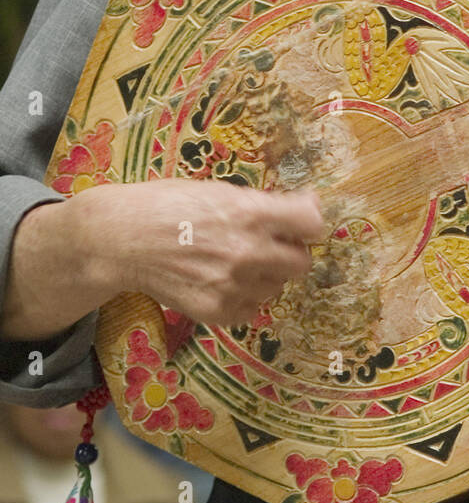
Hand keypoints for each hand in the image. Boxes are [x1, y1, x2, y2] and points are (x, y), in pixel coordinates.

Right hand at [62, 179, 320, 325]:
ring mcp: (233, 285)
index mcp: (251, 212)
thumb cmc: (169, 204)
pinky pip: (253, 309)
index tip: (300, 223)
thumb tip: (309, 208)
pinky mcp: (218, 311)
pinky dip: (245, 298)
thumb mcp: (220, 191)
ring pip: (277, 287)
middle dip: (290, 253)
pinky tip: (222, 281)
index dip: (309, 223)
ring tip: (236, 263)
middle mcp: (248, 251)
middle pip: (302, 262)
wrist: (121, 240)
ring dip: (266, 276)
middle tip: (269, 245)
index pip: (313, 223)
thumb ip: (264, 204)